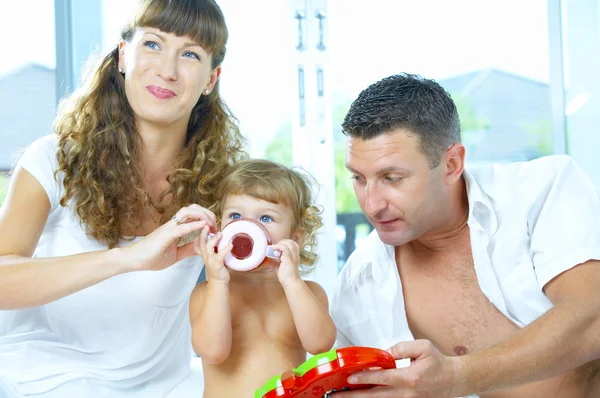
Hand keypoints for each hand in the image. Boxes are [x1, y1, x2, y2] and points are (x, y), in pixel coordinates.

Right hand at [121, 204, 216, 271]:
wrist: (134, 260)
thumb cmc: (152, 257)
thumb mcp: (176, 254)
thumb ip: (188, 249)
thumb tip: (201, 247)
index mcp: (176, 228)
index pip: (193, 215)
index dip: (206, 218)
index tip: (215, 229)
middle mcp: (173, 224)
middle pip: (193, 208)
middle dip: (207, 213)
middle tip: (215, 225)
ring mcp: (169, 227)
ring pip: (187, 211)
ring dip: (202, 216)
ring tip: (210, 225)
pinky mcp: (165, 234)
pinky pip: (181, 227)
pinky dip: (193, 225)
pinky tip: (203, 226)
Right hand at [194, 225, 231, 282]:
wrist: (218, 282)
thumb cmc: (217, 269)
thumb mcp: (213, 257)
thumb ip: (215, 249)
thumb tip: (221, 238)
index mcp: (204, 255)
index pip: (197, 244)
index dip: (198, 235)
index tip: (201, 226)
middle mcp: (205, 257)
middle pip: (201, 243)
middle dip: (203, 234)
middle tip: (207, 225)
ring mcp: (210, 260)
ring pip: (208, 248)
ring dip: (214, 239)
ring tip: (220, 233)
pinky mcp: (217, 264)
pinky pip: (220, 255)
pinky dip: (225, 249)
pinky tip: (230, 245)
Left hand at [270, 239, 300, 284]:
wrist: (290, 282)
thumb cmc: (285, 275)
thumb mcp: (278, 266)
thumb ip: (273, 262)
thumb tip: (265, 259)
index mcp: (294, 255)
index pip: (292, 243)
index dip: (284, 243)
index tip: (278, 248)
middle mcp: (295, 254)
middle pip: (290, 241)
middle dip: (282, 242)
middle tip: (275, 248)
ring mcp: (293, 256)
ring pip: (288, 243)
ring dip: (280, 244)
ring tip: (274, 249)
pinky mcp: (289, 258)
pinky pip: (284, 248)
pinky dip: (278, 246)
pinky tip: (273, 249)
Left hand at [334, 340, 458, 397]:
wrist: (453, 381)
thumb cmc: (438, 363)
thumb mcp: (423, 347)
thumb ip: (402, 348)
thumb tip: (384, 354)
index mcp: (410, 378)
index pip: (382, 379)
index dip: (365, 378)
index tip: (350, 378)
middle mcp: (407, 393)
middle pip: (376, 396)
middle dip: (354, 396)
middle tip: (336, 395)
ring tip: (343, 397)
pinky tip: (361, 397)